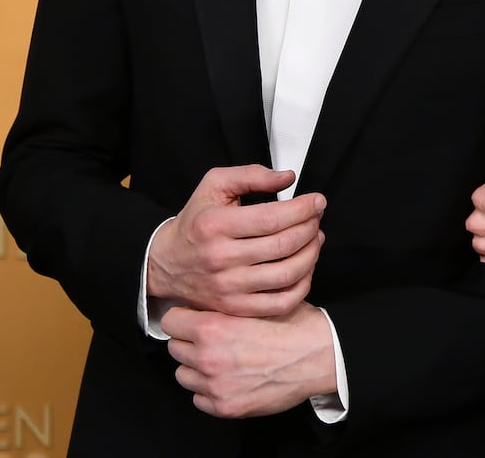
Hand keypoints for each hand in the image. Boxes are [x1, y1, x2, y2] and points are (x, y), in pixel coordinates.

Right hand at [148, 165, 325, 316]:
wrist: (167, 262)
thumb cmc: (196, 221)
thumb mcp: (214, 185)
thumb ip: (251, 175)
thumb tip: (288, 178)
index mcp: (215, 225)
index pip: (272, 218)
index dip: (303, 209)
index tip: (318, 201)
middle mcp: (220, 258)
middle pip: (283, 245)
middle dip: (310, 228)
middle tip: (317, 218)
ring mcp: (228, 287)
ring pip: (286, 275)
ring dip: (311, 255)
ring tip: (315, 239)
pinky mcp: (235, 308)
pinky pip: (280, 303)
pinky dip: (302, 286)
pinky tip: (305, 268)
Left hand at [162, 301, 336, 417]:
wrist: (318, 357)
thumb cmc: (294, 327)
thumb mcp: (258, 302)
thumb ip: (226, 305)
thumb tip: (207, 301)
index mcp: (212, 327)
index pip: (170, 320)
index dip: (183, 317)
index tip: (193, 318)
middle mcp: (207, 357)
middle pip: (174, 347)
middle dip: (189, 342)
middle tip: (210, 339)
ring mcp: (214, 385)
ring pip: (183, 375)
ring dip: (195, 368)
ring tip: (219, 361)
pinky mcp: (225, 407)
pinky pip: (198, 399)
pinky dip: (208, 391)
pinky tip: (228, 379)